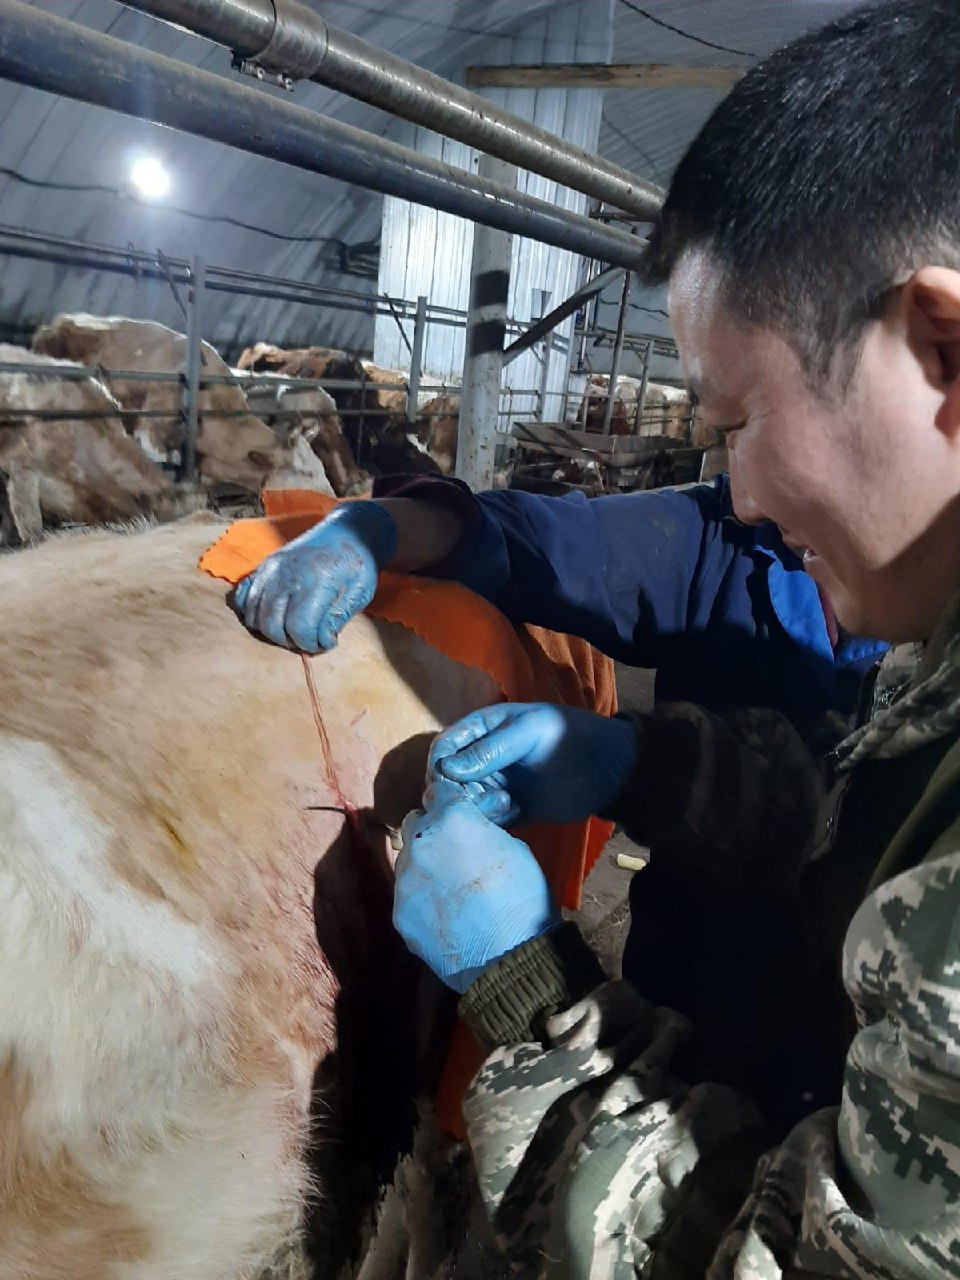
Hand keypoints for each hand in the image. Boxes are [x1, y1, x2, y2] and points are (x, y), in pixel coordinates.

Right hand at [232, 502, 396, 651]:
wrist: (349, 530)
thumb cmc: (358, 563)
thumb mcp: (359, 593)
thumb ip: (336, 619)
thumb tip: (318, 640)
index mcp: (315, 581)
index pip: (299, 627)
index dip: (310, 644)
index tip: (325, 643)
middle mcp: (287, 575)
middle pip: (272, 625)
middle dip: (291, 641)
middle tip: (309, 639)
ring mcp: (271, 569)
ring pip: (254, 615)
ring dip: (272, 631)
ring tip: (293, 630)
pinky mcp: (264, 566)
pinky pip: (243, 597)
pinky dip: (252, 612)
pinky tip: (271, 617)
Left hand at [394, 779, 558, 992]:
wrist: (508, 956)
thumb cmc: (521, 897)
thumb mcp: (514, 848)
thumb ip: (481, 831)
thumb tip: (472, 827)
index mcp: (452, 819)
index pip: (440, 792)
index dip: (451, 800)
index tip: (458, 810)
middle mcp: (420, 843)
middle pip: (416, 822)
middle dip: (432, 829)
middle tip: (454, 847)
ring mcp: (404, 880)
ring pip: (408, 859)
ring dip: (425, 863)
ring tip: (450, 885)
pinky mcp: (399, 912)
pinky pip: (407, 893)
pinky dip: (422, 896)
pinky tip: (444, 911)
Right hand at [429, 702, 637, 825]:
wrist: (609, 768)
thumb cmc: (569, 738)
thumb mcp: (530, 733)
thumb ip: (491, 749)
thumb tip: (447, 768)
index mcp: (483, 729)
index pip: (444, 747)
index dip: (440, 764)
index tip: (450, 781)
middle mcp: (483, 759)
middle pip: (448, 780)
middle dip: (458, 791)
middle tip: (484, 796)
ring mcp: (495, 785)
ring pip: (465, 803)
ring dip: (476, 807)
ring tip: (506, 803)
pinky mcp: (510, 810)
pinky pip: (486, 820)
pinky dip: (491, 822)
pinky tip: (513, 813)